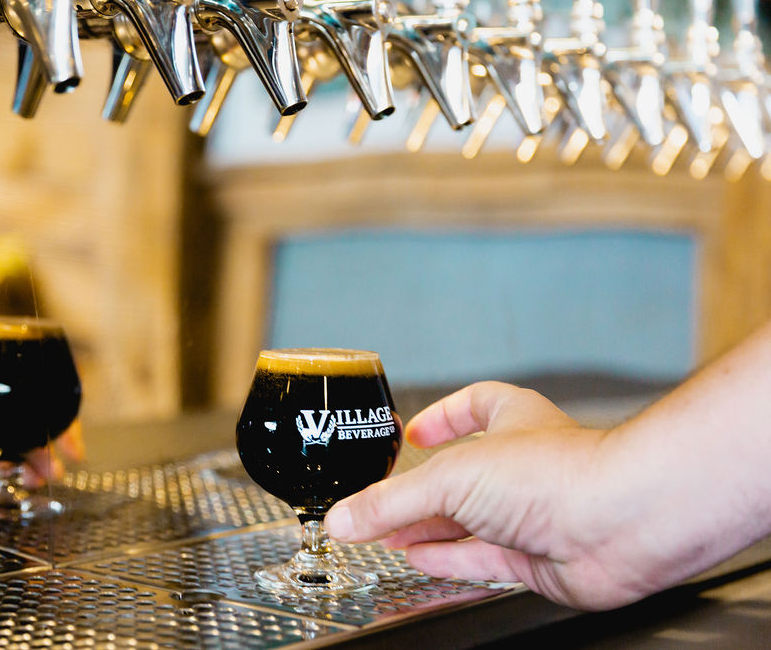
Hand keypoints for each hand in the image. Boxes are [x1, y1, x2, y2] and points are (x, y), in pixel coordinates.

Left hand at [0, 333, 84, 479]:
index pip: (26, 377)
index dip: (49, 399)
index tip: (63, 422)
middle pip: (30, 412)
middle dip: (50, 437)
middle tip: (62, 462)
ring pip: (18, 440)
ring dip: (34, 459)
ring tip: (41, 479)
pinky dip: (11, 472)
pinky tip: (19, 482)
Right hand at [324, 382, 664, 610]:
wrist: (622, 524)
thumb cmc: (561, 474)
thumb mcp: (452, 477)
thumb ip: (392, 502)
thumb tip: (345, 517)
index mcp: (513, 421)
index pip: (475, 407)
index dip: (443, 417)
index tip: (414, 432)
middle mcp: (524, 465)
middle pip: (461, 475)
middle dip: (418, 490)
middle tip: (378, 501)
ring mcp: (531, 514)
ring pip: (468, 521)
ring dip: (426, 529)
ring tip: (385, 534)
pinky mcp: (537, 557)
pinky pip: (481, 558)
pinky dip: (447, 560)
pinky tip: (420, 560)